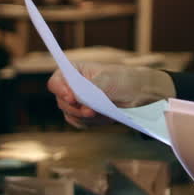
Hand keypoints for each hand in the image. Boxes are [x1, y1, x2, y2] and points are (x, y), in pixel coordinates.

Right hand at [48, 62, 174, 128]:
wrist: (137, 93)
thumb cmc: (123, 79)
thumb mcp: (110, 80)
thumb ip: (94, 86)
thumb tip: (81, 96)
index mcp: (74, 71)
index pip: (57, 80)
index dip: (60, 90)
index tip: (72, 98)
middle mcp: (72, 86)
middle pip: (62, 101)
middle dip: (77, 108)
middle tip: (91, 111)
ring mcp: (76, 101)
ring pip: (70, 114)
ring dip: (86, 117)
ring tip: (103, 114)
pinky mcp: (83, 113)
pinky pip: (79, 122)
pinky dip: (91, 123)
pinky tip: (105, 118)